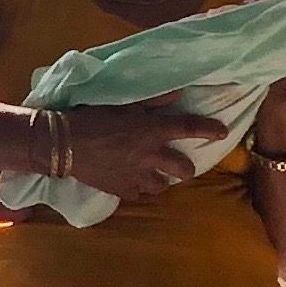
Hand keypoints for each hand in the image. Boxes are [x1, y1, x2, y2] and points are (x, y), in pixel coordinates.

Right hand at [53, 97, 228, 206]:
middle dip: (185, 167)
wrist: (63, 143)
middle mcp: (150, 156)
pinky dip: (138, 187)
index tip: (222, 133)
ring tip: (152, 173)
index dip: (208, 130)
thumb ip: (153, 99)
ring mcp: (137, 176)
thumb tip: (179, 92)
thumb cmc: (92, 116)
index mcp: (152, 130)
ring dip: (160, 179)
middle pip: (183, 169)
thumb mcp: (123, 102)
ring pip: (162, 185)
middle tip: (178, 163)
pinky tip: (131, 180)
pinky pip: (138, 194)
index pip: (189, 128)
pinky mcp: (121, 190)